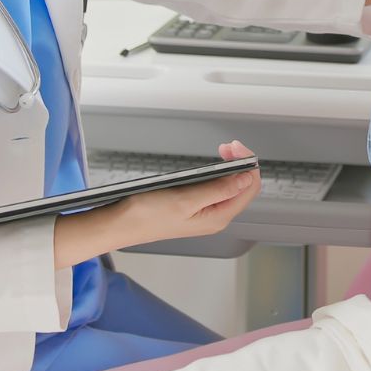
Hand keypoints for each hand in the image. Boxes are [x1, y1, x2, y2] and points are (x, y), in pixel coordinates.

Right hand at [106, 141, 260, 245]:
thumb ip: (218, 190)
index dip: (248, 165)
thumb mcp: (186, 200)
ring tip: (222, 151)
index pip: (249, 188)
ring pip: (230, 186)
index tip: (237, 148)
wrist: (121, 224)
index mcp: (218, 217)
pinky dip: (217, 174)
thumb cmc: (147, 216)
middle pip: (242, 186)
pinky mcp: (194, 208)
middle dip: (240, 163)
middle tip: (227, 146)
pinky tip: (211, 166)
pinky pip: (215, 189)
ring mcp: (205, 213)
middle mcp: (215, 217)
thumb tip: (245, 179)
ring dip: (229, 167)